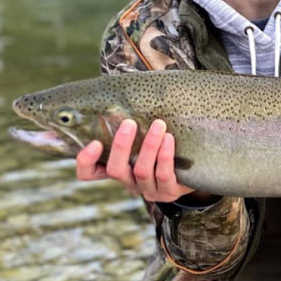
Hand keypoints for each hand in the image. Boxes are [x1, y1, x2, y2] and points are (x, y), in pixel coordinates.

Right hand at [75, 119, 195, 202]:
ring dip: (149, 146)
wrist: (194, 165)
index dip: (86, 161)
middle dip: (121, 146)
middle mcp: (128, 182)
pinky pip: (163, 176)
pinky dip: (165, 156)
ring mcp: (147, 190)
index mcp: (117, 168)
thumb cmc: (162, 140)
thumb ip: (130, 120)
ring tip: (159, 125)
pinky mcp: (167, 192)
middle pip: (115, 170)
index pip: (88, 173)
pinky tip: (169, 139)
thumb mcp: (143, 132)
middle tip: (129, 123)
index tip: (94, 142)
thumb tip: (120, 88)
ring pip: (141, 171)